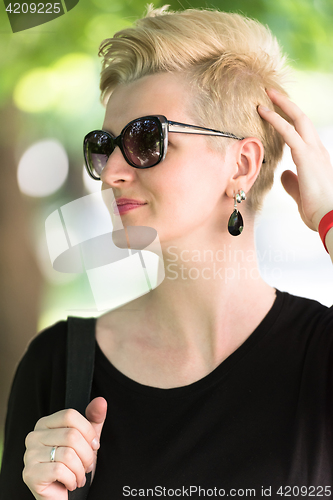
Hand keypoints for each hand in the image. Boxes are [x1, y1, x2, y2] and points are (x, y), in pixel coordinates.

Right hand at [23, 397, 107, 499]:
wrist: (61, 496)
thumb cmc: (73, 467)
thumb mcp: (87, 440)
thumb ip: (94, 419)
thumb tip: (101, 401)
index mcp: (45, 424)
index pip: (69, 415)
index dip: (88, 431)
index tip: (94, 445)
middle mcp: (33, 436)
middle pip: (71, 435)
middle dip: (87, 455)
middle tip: (87, 465)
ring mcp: (29, 455)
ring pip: (67, 454)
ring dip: (80, 470)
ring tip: (79, 475)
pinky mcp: (29, 474)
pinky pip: (59, 470)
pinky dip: (72, 479)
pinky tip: (70, 483)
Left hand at [258, 89, 332, 230]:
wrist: (332, 218)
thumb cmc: (319, 212)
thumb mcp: (301, 195)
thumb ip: (292, 183)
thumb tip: (283, 174)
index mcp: (317, 160)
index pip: (303, 134)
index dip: (291, 122)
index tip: (278, 113)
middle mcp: (318, 151)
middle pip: (302, 119)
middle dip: (287, 105)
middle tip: (271, 93)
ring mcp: (314, 152)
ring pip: (297, 119)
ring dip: (280, 105)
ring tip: (266, 94)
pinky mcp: (306, 156)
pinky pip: (288, 132)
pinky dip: (275, 119)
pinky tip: (262, 111)